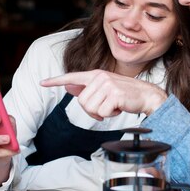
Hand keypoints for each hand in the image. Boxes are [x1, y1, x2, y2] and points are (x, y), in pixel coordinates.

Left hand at [40, 69, 167, 119]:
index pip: (72, 77)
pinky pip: (102, 113)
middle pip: (82, 102)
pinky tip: (118, 108)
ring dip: (101, 113)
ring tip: (113, 106)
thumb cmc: (125, 94)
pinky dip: (110, 115)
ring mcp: (107, 85)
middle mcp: (100, 77)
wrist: (146, 95)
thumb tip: (68, 87)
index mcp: (95, 74)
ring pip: (90, 109)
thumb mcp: (105, 88)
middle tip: (106, 107)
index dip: (56, 81)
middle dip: (92, 110)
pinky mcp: (114, 94)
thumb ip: (86, 88)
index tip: (42, 83)